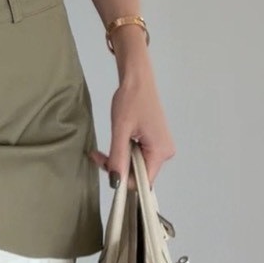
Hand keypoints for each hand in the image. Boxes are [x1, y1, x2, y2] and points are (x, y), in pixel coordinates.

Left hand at [90, 64, 174, 190]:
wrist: (137, 79)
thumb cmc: (130, 99)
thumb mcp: (121, 129)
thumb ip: (118, 157)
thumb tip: (115, 183)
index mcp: (160, 152)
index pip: (142, 181)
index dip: (123, 179)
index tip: (105, 165)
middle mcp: (165, 153)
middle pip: (139, 174)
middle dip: (118, 167)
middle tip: (98, 154)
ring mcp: (161, 147)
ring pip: (137, 166)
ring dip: (119, 159)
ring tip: (105, 147)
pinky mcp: (155, 141)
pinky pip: (139, 156)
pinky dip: (125, 152)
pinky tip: (117, 141)